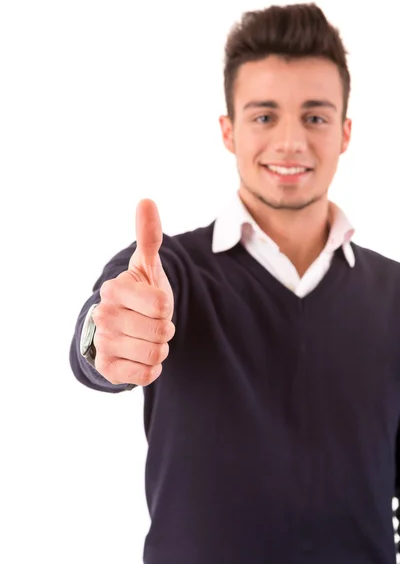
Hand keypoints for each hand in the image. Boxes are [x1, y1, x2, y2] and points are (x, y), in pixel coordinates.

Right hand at [92, 199, 174, 385]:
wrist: (122, 330)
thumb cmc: (139, 296)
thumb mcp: (147, 266)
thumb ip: (149, 237)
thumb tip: (147, 201)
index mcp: (114, 289)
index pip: (162, 304)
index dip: (166, 306)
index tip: (154, 303)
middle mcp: (103, 316)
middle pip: (161, 331)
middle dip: (164, 329)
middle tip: (150, 323)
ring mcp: (103, 343)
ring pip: (156, 354)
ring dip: (159, 348)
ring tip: (145, 339)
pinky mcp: (106, 369)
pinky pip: (146, 375)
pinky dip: (151, 368)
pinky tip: (139, 356)